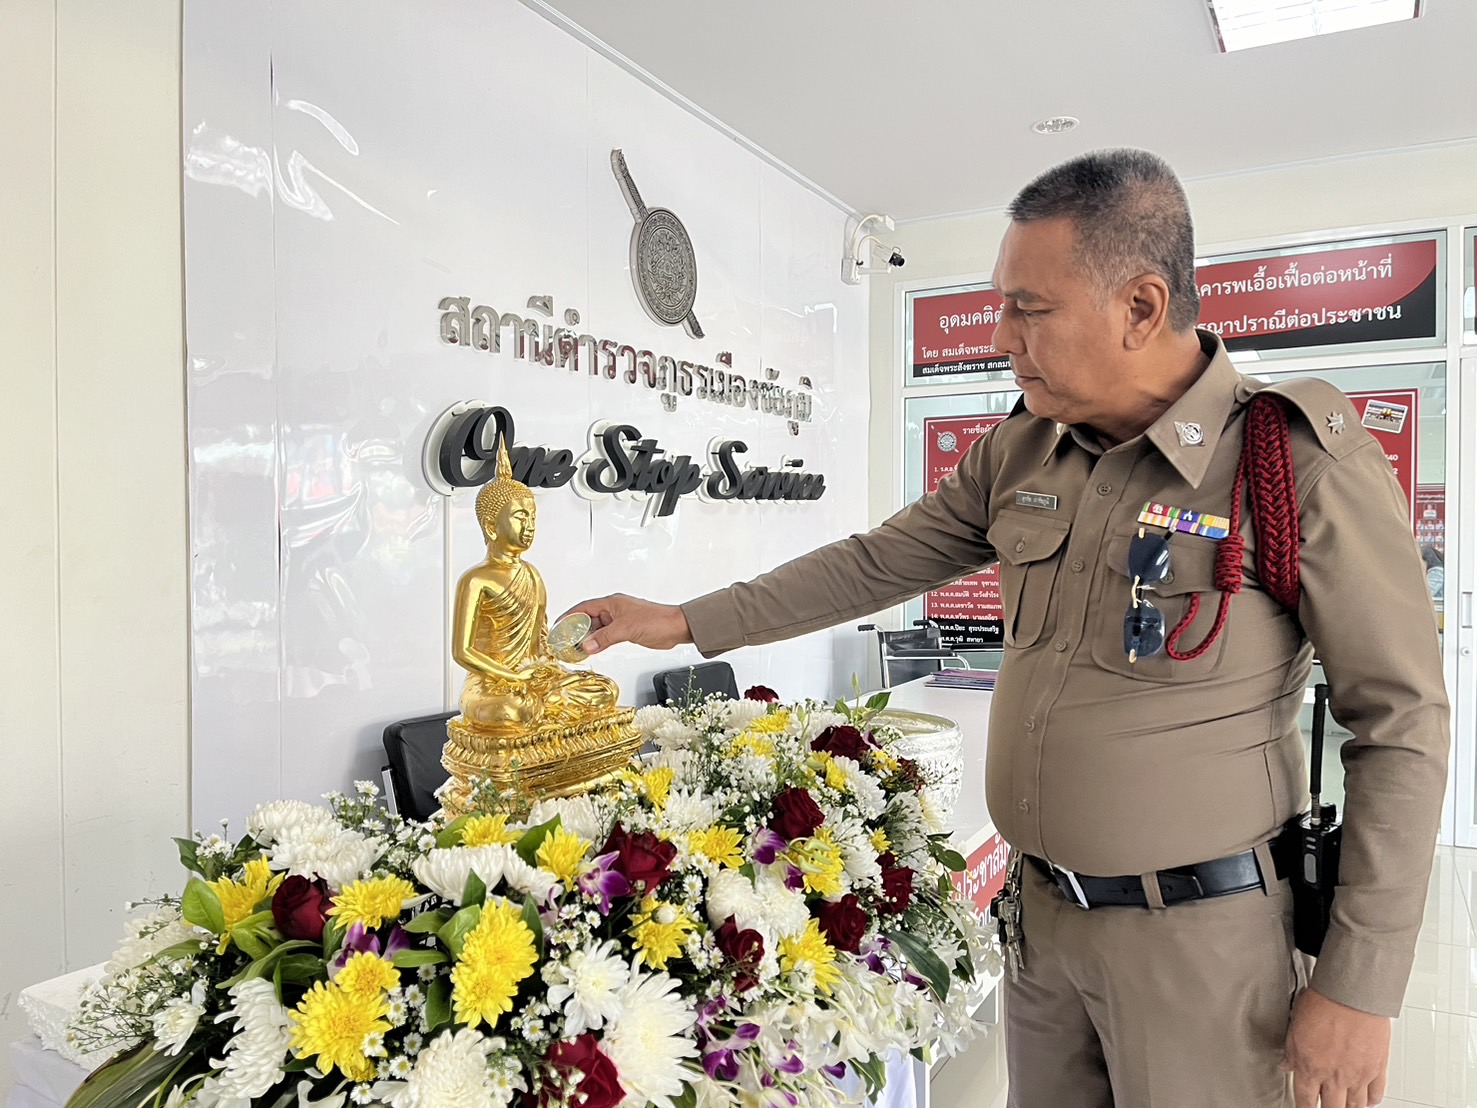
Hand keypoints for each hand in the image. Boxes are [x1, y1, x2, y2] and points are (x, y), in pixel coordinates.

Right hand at [562, 594, 692, 654]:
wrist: (676, 628)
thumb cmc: (656, 620)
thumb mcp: (626, 629)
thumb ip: (604, 638)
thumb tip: (586, 646)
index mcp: (612, 603)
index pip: (583, 608)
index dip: (569, 616)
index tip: (558, 626)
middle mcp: (614, 610)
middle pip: (588, 619)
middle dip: (576, 630)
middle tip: (564, 642)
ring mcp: (620, 621)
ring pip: (597, 629)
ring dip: (587, 638)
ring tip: (575, 649)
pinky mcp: (626, 631)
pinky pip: (606, 636)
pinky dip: (598, 642)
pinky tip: (592, 650)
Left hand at [1282, 988, 1390, 1106]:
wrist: (1351, 995)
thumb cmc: (1323, 1003)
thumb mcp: (1295, 1026)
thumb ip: (1291, 1051)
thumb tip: (1286, 1065)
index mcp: (1309, 1067)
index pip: (1305, 1100)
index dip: (1304, 1107)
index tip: (1305, 1107)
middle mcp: (1334, 1076)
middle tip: (1326, 1105)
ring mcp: (1357, 1075)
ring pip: (1354, 1106)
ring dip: (1348, 1107)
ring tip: (1344, 1105)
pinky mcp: (1377, 1069)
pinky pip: (1375, 1094)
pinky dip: (1370, 1100)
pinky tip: (1366, 1100)